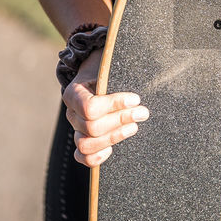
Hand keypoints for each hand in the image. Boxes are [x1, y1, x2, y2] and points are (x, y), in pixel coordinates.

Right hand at [63, 49, 149, 166]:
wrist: (98, 73)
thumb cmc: (108, 68)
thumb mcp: (111, 63)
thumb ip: (120, 68)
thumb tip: (148, 69)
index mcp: (74, 92)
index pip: (90, 108)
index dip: (115, 105)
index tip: (136, 98)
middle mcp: (72, 112)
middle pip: (92, 127)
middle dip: (121, 120)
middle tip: (143, 112)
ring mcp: (76, 128)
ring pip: (86, 145)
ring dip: (114, 137)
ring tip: (134, 127)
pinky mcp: (84, 140)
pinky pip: (82, 157)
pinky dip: (97, 157)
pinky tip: (113, 149)